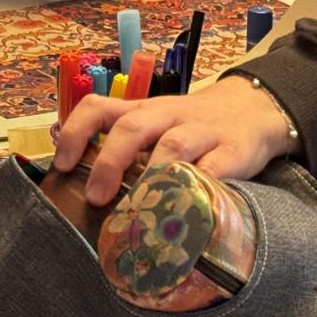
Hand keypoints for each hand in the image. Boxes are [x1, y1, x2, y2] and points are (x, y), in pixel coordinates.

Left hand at [52, 77, 294, 205]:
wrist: (254, 108)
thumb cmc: (193, 127)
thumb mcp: (158, 127)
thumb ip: (128, 151)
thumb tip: (83, 193)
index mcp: (143, 111)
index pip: (100, 106)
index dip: (77, 132)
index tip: (62, 165)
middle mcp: (168, 116)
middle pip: (133, 126)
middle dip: (109, 161)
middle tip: (95, 197)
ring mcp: (202, 132)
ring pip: (173, 145)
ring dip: (151, 175)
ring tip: (138, 207)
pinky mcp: (233, 152)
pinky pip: (215, 169)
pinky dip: (198, 187)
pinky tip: (184, 210)